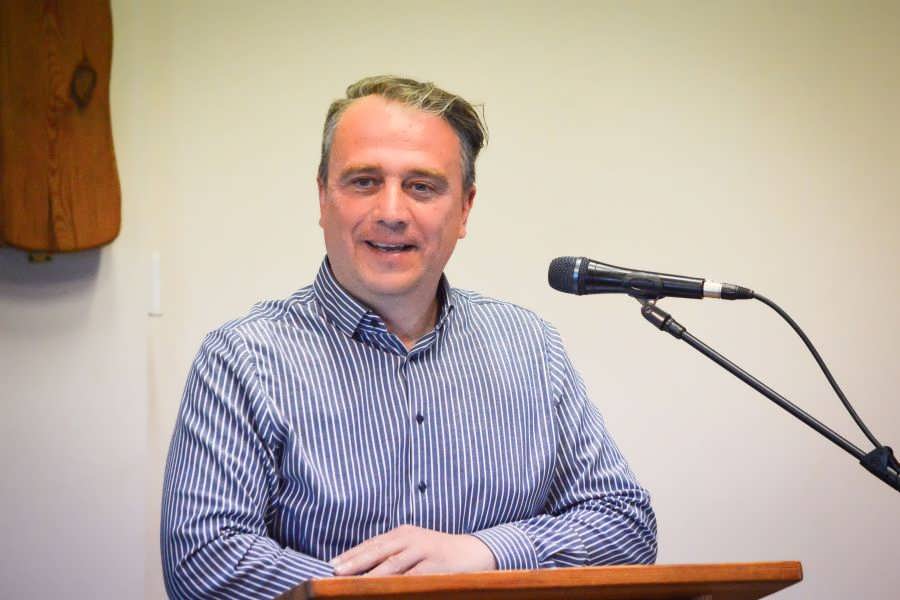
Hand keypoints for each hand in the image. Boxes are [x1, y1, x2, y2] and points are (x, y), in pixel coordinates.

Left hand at [329, 525, 496, 576]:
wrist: (473, 551)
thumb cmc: (438, 551)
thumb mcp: (414, 546)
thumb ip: (393, 553)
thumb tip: (362, 567)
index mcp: (402, 533)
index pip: (371, 544)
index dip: (351, 554)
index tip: (331, 565)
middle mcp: (410, 539)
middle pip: (377, 551)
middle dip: (355, 562)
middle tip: (335, 572)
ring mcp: (423, 551)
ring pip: (392, 565)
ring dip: (371, 575)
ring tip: (354, 584)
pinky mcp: (435, 566)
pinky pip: (412, 578)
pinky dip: (398, 584)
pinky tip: (385, 591)